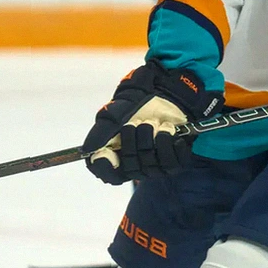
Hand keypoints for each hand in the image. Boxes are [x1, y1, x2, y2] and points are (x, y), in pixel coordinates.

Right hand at [81, 60, 225, 184]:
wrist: (164, 92)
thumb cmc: (137, 104)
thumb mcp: (113, 115)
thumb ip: (99, 134)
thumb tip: (90, 153)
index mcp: (119, 156)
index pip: (110, 175)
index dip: (109, 167)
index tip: (109, 153)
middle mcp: (137, 165)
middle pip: (131, 168)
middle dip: (133, 141)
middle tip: (137, 123)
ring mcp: (156, 165)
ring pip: (150, 165)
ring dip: (151, 137)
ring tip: (153, 122)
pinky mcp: (176, 161)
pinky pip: (172, 162)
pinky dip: (168, 141)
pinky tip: (167, 129)